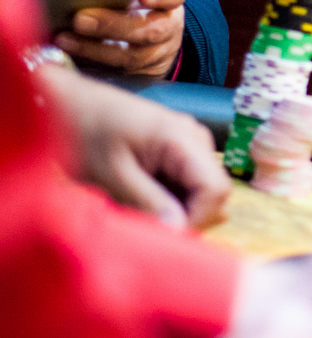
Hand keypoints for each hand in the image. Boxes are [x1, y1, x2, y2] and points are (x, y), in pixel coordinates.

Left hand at [38, 64, 230, 228]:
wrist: (67, 102)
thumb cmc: (85, 131)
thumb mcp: (112, 173)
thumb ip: (148, 202)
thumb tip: (180, 232)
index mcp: (184, 139)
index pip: (217, 189)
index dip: (198, 218)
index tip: (164, 235)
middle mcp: (196, 141)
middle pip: (211, 193)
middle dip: (184, 216)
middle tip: (143, 226)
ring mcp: (188, 146)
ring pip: (198, 193)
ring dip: (172, 210)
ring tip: (134, 209)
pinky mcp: (177, 153)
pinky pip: (184, 186)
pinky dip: (165, 200)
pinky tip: (137, 199)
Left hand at [55, 0, 186, 76]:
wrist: (152, 41)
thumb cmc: (135, 5)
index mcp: (170, 1)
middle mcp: (167, 29)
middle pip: (151, 30)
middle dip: (114, 25)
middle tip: (82, 19)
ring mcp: (154, 56)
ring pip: (131, 57)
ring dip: (95, 49)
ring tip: (65, 38)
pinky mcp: (138, 75)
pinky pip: (115, 74)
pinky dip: (89, 65)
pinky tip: (67, 55)